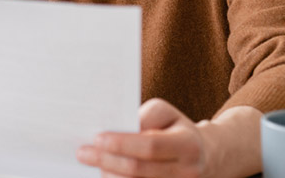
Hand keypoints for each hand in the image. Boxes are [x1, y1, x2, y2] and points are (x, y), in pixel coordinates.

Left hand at [76, 98, 205, 177]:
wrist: (202, 156)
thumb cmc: (174, 129)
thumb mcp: (166, 113)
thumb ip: (145, 117)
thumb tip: (119, 129)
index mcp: (188, 145)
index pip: (151, 146)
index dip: (122, 144)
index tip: (97, 138)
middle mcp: (187, 172)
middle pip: (139, 170)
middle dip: (107, 161)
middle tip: (83, 153)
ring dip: (109, 176)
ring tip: (92, 164)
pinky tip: (105, 175)